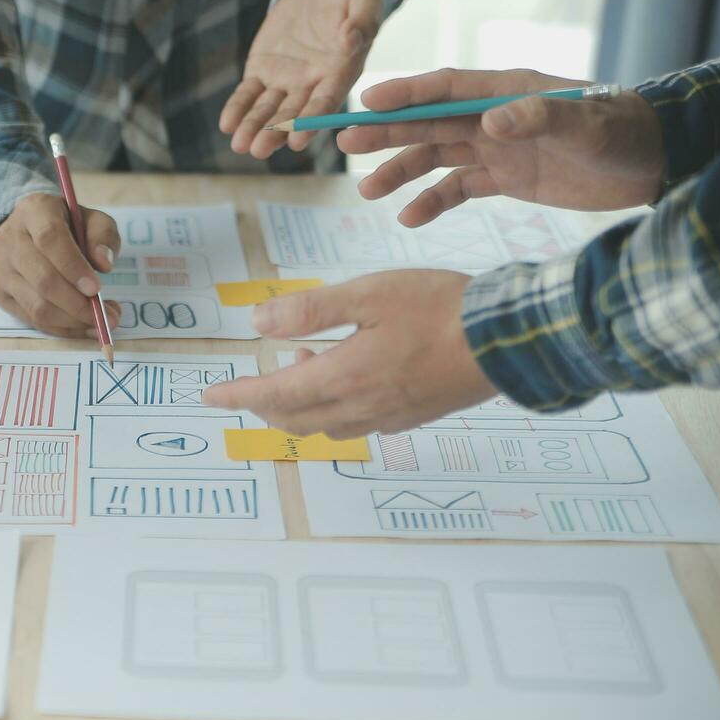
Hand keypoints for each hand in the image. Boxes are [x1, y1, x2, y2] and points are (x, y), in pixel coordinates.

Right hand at [0, 193, 121, 337]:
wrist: (26, 231)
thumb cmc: (65, 225)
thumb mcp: (90, 218)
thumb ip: (103, 235)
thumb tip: (104, 264)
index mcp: (34, 211)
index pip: (49, 239)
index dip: (73, 266)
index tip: (96, 288)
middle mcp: (11, 240)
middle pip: (43, 279)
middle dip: (78, 304)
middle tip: (108, 314)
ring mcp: (2, 270)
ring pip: (37, 306)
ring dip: (73, 321)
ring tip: (102, 321)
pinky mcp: (2, 294)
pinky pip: (33, 320)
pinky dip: (63, 329)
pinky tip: (85, 327)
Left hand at [202, 270, 494, 437]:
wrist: (510, 340)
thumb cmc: (439, 308)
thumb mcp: (367, 294)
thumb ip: (310, 310)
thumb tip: (257, 322)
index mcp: (343, 377)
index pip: (273, 395)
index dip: (238, 395)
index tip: (209, 397)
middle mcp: (361, 407)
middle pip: (294, 419)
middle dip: (263, 405)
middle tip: (245, 388)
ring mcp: (389, 417)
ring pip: (326, 425)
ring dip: (299, 406)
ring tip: (298, 365)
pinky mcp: (413, 416)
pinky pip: (358, 425)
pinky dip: (334, 409)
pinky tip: (345, 382)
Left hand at [219, 0, 382, 157]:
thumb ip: (363, 20)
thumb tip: (352, 39)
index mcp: (341, 72)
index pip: (325, 102)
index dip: (311, 121)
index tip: (297, 140)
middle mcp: (313, 84)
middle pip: (293, 114)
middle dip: (276, 132)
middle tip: (259, 149)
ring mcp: (286, 81)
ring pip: (268, 109)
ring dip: (254, 127)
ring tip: (240, 145)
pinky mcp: (263, 71)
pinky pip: (248, 93)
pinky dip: (238, 108)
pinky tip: (227, 124)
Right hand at [340, 68, 664, 225]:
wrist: (652, 163)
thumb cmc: (622, 130)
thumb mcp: (585, 123)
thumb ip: (539, 117)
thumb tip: (491, 121)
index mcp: (505, 91)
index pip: (444, 88)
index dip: (405, 94)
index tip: (365, 102)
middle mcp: (491, 116)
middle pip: (427, 122)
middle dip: (386, 132)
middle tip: (343, 141)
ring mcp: (495, 148)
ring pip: (434, 157)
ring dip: (400, 171)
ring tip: (366, 190)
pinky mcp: (504, 178)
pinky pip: (457, 189)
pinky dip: (431, 202)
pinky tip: (408, 217)